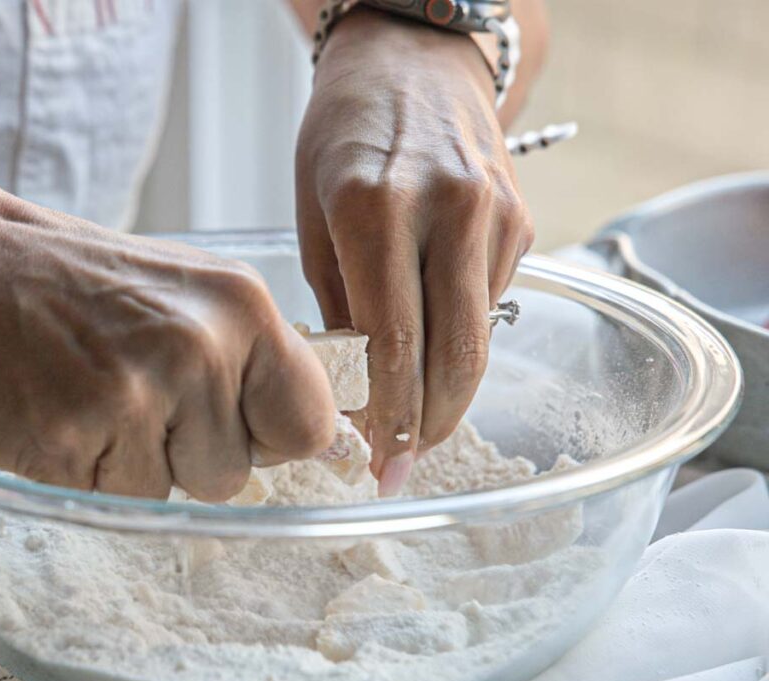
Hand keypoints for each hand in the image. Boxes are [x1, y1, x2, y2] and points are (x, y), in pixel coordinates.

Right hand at [0, 202, 335, 500]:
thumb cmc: (96, 287)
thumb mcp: (199, 293)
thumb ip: (260, 360)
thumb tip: (326, 442)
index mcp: (243, 308)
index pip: (311, 424)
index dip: (273, 440)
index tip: (238, 426)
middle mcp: (197, 349)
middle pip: (233, 476)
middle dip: (189, 456)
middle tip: (140, 395)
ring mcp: (132, 396)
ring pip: (168, 496)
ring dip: (134, 467)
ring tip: (99, 400)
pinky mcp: (70, 440)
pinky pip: (109, 501)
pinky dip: (86, 473)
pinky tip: (65, 414)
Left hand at [295, 9, 533, 494]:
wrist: (412, 61)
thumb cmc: (345, 137)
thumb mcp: (313, 216)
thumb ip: (336, 306)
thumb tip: (356, 393)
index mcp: (375, 207)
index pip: (393, 344)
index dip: (388, 417)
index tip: (377, 462)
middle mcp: (446, 208)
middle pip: (454, 356)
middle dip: (427, 426)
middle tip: (402, 463)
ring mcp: (494, 213)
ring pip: (482, 341)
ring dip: (451, 397)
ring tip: (416, 427)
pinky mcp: (522, 219)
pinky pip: (493, 305)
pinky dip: (464, 341)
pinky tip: (437, 347)